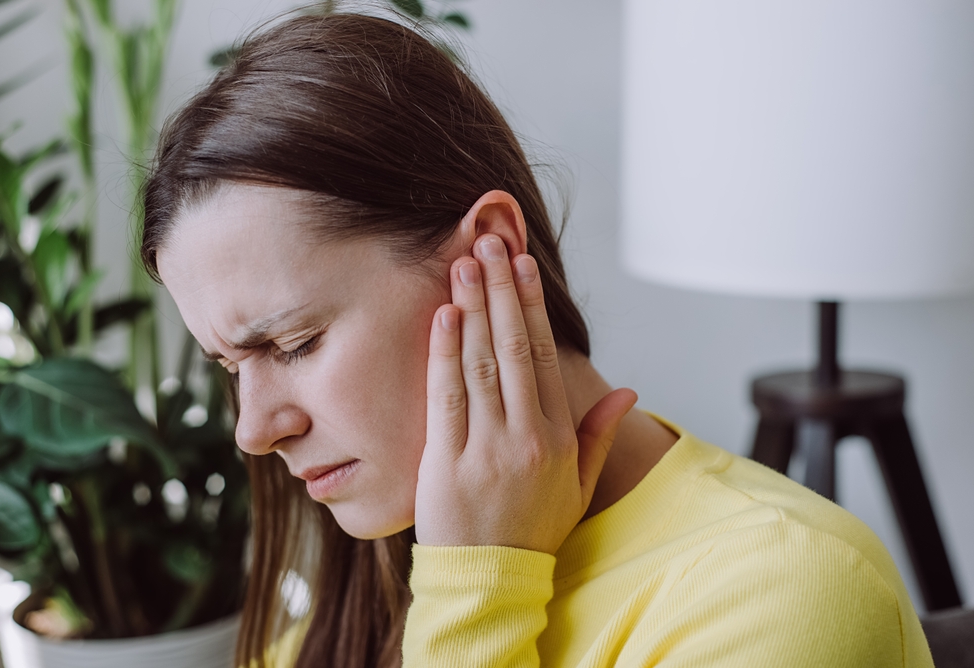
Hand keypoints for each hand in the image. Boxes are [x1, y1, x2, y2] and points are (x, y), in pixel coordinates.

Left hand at [415, 234, 636, 553]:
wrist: (490, 580)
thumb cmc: (535, 528)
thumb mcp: (579, 484)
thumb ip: (600, 433)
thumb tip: (629, 389)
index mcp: (557, 438)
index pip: (546, 357)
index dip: (534, 307)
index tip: (523, 266)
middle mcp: (525, 437)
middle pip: (514, 349)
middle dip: (501, 291)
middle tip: (490, 243)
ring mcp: (484, 448)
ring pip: (481, 364)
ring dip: (473, 308)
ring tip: (464, 264)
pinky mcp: (445, 462)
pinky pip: (445, 396)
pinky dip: (444, 353)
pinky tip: (444, 316)